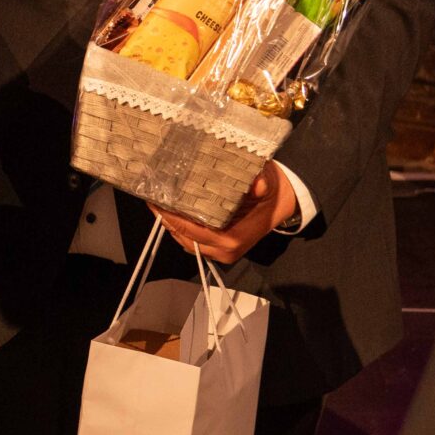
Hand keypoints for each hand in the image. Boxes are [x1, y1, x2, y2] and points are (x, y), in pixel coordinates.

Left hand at [153, 164, 294, 265]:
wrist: (283, 203)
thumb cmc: (271, 190)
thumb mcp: (267, 180)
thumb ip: (260, 181)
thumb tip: (257, 183)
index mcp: (233, 238)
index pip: (193, 230)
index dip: (171, 216)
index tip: (155, 200)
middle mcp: (224, 251)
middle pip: (184, 237)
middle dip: (165, 219)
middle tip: (150, 197)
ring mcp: (221, 253)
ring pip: (185, 241)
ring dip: (170, 224)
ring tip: (156, 202)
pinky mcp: (218, 249)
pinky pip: (192, 240)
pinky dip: (180, 227)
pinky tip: (170, 210)